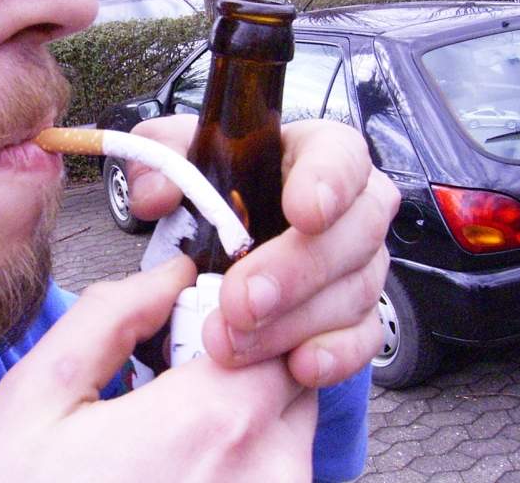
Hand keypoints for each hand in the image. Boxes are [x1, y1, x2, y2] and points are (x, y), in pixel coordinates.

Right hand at [0, 257, 316, 481]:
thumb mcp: (38, 399)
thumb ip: (111, 316)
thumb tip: (169, 275)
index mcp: (210, 425)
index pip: (276, 327)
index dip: (237, 315)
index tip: (192, 326)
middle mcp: (265, 478)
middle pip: (292, 380)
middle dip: (246, 364)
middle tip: (176, 381)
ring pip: (291, 433)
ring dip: (245, 418)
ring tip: (168, 440)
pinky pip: (279, 480)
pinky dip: (243, 464)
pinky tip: (175, 478)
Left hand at [128, 115, 400, 387]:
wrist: (220, 240)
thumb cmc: (210, 192)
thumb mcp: (175, 161)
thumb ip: (159, 163)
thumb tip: (157, 196)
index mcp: (309, 155)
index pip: (341, 153)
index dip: (331, 181)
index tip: (303, 211)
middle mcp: (346, 209)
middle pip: (355, 232)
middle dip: (297, 271)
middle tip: (241, 301)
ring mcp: (355, 265)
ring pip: (355, 291)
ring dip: (294, 323)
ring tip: (235, 343)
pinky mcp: (353, 316)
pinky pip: (362, 339)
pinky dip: (332, 356)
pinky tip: (297, 365)